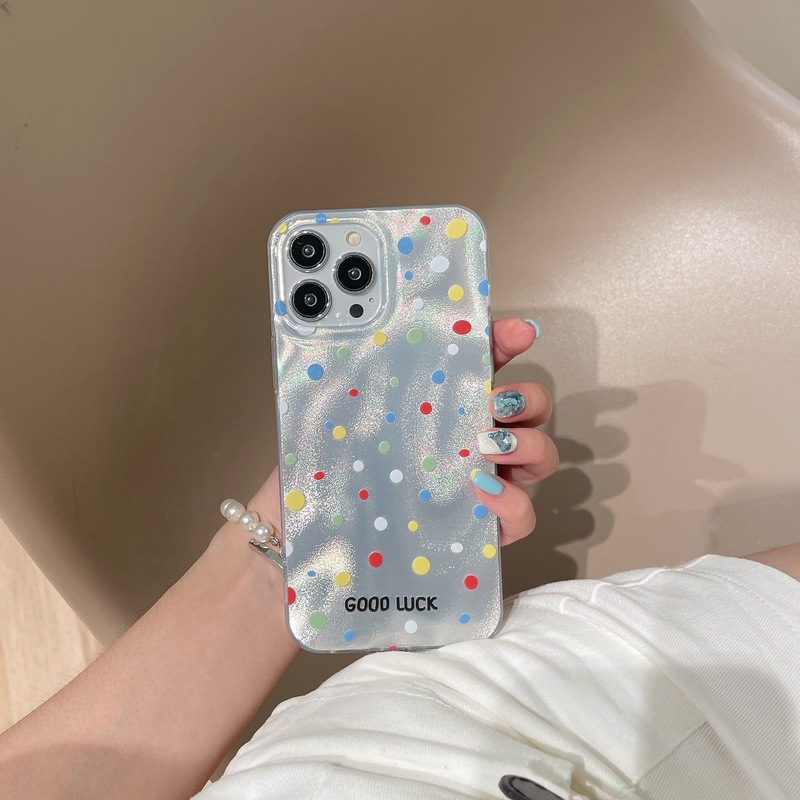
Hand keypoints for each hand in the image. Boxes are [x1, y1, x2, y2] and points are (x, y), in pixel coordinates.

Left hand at [244, 317, 557, 548]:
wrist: (306, 538)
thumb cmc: (324, 471)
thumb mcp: (335, 411)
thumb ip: (352, 371)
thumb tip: (353, 323)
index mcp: (440, 407)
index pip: (485, 365)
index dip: (508, 342)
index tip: (518, 331)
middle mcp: (468, 441)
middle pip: (527, 408)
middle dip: (527, 396)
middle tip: (499, 400)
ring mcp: (481, 484)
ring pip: (538, 456)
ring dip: (529, 444)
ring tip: (491, 445)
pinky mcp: (480, 530)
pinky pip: (521, 515)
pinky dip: (513, 502)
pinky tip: (484, 491)